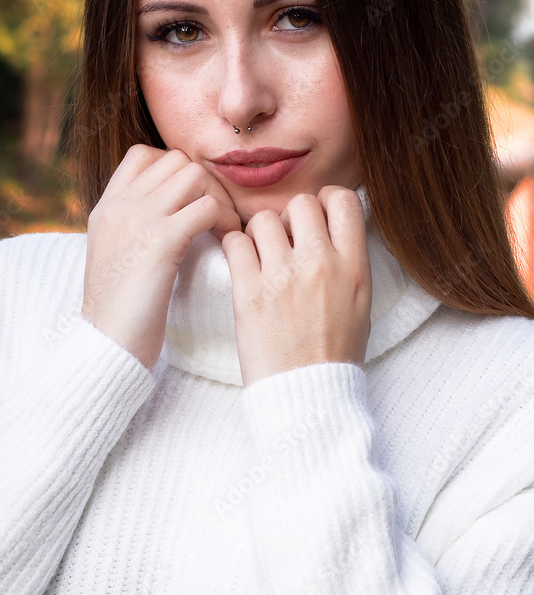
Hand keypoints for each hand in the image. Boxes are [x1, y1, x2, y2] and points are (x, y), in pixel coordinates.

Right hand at [82, 144, 241, 369]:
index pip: (143, 155)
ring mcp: (139, 219)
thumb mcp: (114, 257)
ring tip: (223, 228)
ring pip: (194, 175)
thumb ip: (131, 229)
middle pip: (175, 161)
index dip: (174, 171)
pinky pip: (207, 207)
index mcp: (106, 208)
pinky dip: (225, 221)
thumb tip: (167, 214)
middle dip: (204, 184)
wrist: (107, 345)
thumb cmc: (118, 312)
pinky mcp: (161, 241)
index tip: (189, 201)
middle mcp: (120, 206)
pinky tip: (227, 243)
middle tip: (216, 216)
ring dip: (217, 198)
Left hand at [220, 186, 371, 384]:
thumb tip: (332, 227)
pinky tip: (242, 265)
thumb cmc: (333, 353)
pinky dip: (234, 248)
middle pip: (300, 203)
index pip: (342, 199)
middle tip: (285, 242)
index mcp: (353, 267)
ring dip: (260, 233)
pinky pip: (234, 243)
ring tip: (261, 257)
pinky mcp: (248, 292)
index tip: (315, 218)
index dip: (325, 202)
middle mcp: (320, 264)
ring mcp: (282, 276)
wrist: (306, 394)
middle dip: (290, 218)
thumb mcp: (360, 303)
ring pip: (263, 219)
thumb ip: (349, 260)